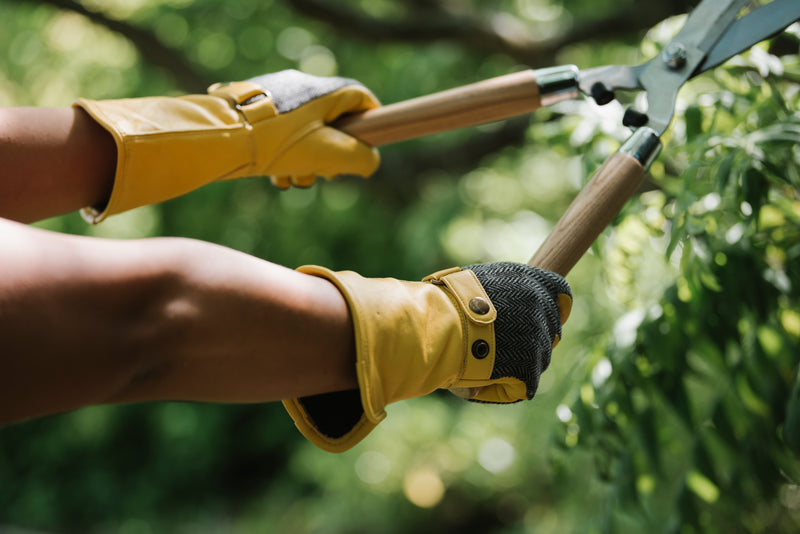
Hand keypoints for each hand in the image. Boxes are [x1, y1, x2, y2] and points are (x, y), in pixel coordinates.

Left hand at [220, 69, 380, 188]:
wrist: (221, 136)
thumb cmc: (279, 143)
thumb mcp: (330, 155)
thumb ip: (361, 159)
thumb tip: (369, 163)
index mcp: (324, 91)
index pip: (361, 100)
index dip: (371, 124)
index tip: (368, 148)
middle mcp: (300, 86)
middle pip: (331, 122)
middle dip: (331, 155)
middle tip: (325, 173)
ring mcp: (273, 95)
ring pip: (304, 132)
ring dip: (305, 161)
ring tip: (293, 179)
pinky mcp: (252, 107)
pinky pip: (279, 132)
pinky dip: (282, 155)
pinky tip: (273, 175)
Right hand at [283, 261, 571, 452]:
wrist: (433, 327)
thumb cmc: (440, 303)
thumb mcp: (470, 282)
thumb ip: (491, 290)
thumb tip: (487, 293)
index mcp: (529, 281)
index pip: (561, 293)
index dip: (554, 307)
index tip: (550, 316)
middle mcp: (540, 308)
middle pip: (552, 331)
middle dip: (533, 341)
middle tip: (504, 347)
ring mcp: (538, 340)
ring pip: (537, 361)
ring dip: (517, 364)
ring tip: (483, 363)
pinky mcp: (529, 370)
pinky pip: (524, 386)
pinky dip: (504, 388)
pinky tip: (481, 381)